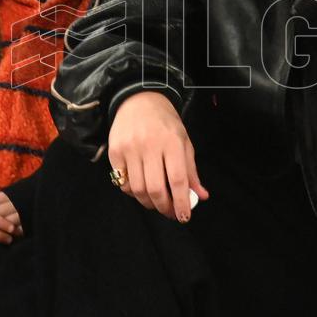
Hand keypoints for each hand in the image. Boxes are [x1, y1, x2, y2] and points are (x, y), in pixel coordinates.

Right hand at [107, 91, 208, 222]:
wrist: (139, 100)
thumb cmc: (165, 123)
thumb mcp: (184, 142)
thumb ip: (191, 171)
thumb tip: (201, 196)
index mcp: (172, 142)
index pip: (177, 180)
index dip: (181, 202)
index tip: (184, 216)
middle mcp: (149, 145)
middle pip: (155, 188)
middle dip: (164, 207)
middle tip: (171, 213)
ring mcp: (129, 148)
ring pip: (137, 189)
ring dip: (148, 203)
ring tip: (157, 203)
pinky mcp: (115, 152)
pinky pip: (122, 182)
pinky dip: (132, 192)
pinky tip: (141, 189)